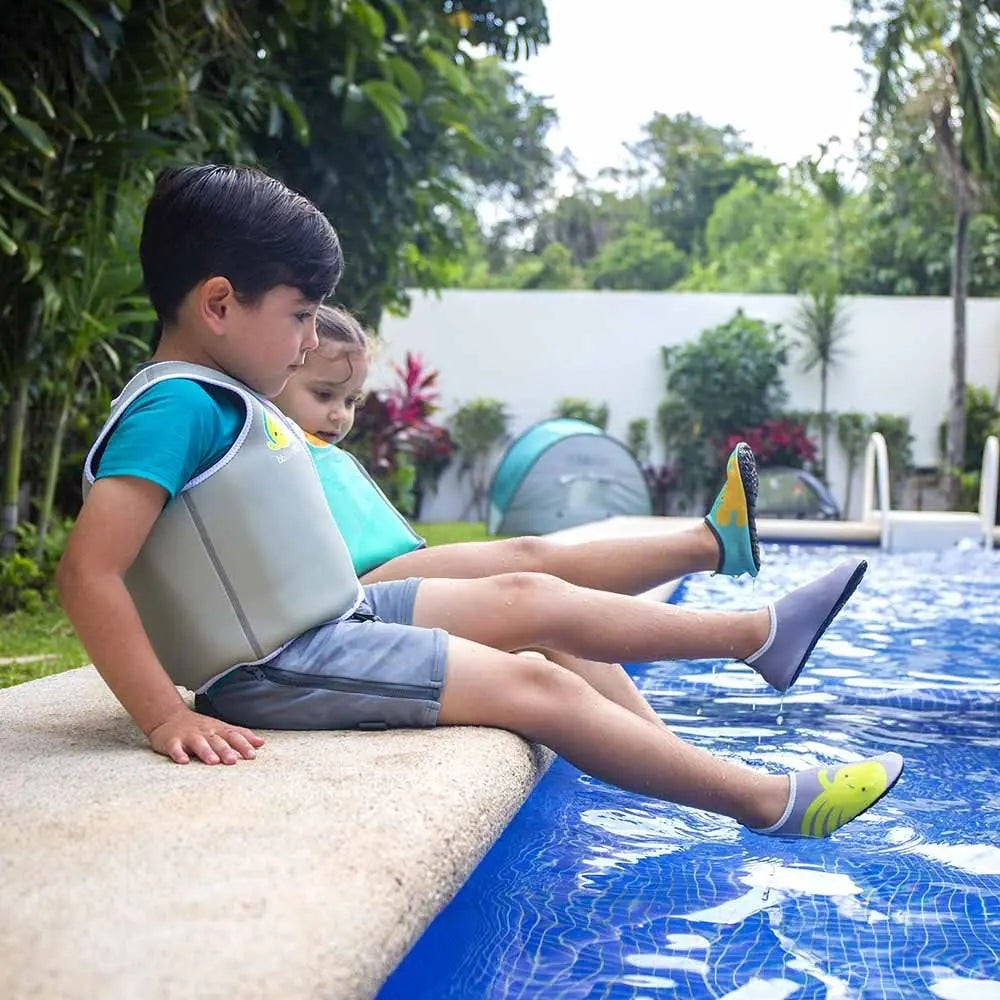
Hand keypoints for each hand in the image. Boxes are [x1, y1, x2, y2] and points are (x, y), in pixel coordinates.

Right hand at [147, 707, 264, 764]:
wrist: (169, 717)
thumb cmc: (201, 727)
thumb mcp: (221, 728)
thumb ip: (240, 735)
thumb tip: (261, 743)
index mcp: (218, 730)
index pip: (233, 736)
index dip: (243, 745)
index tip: (252, 755)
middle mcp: (205, 732)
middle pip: (217, 741)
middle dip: (225, 750)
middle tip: (233, 761)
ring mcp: (188, 736)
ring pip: (198, 743)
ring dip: (206, 752)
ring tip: (213, 761)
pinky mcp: (172, 741)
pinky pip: (175, 748)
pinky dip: (178, 754)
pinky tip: (183, 761)